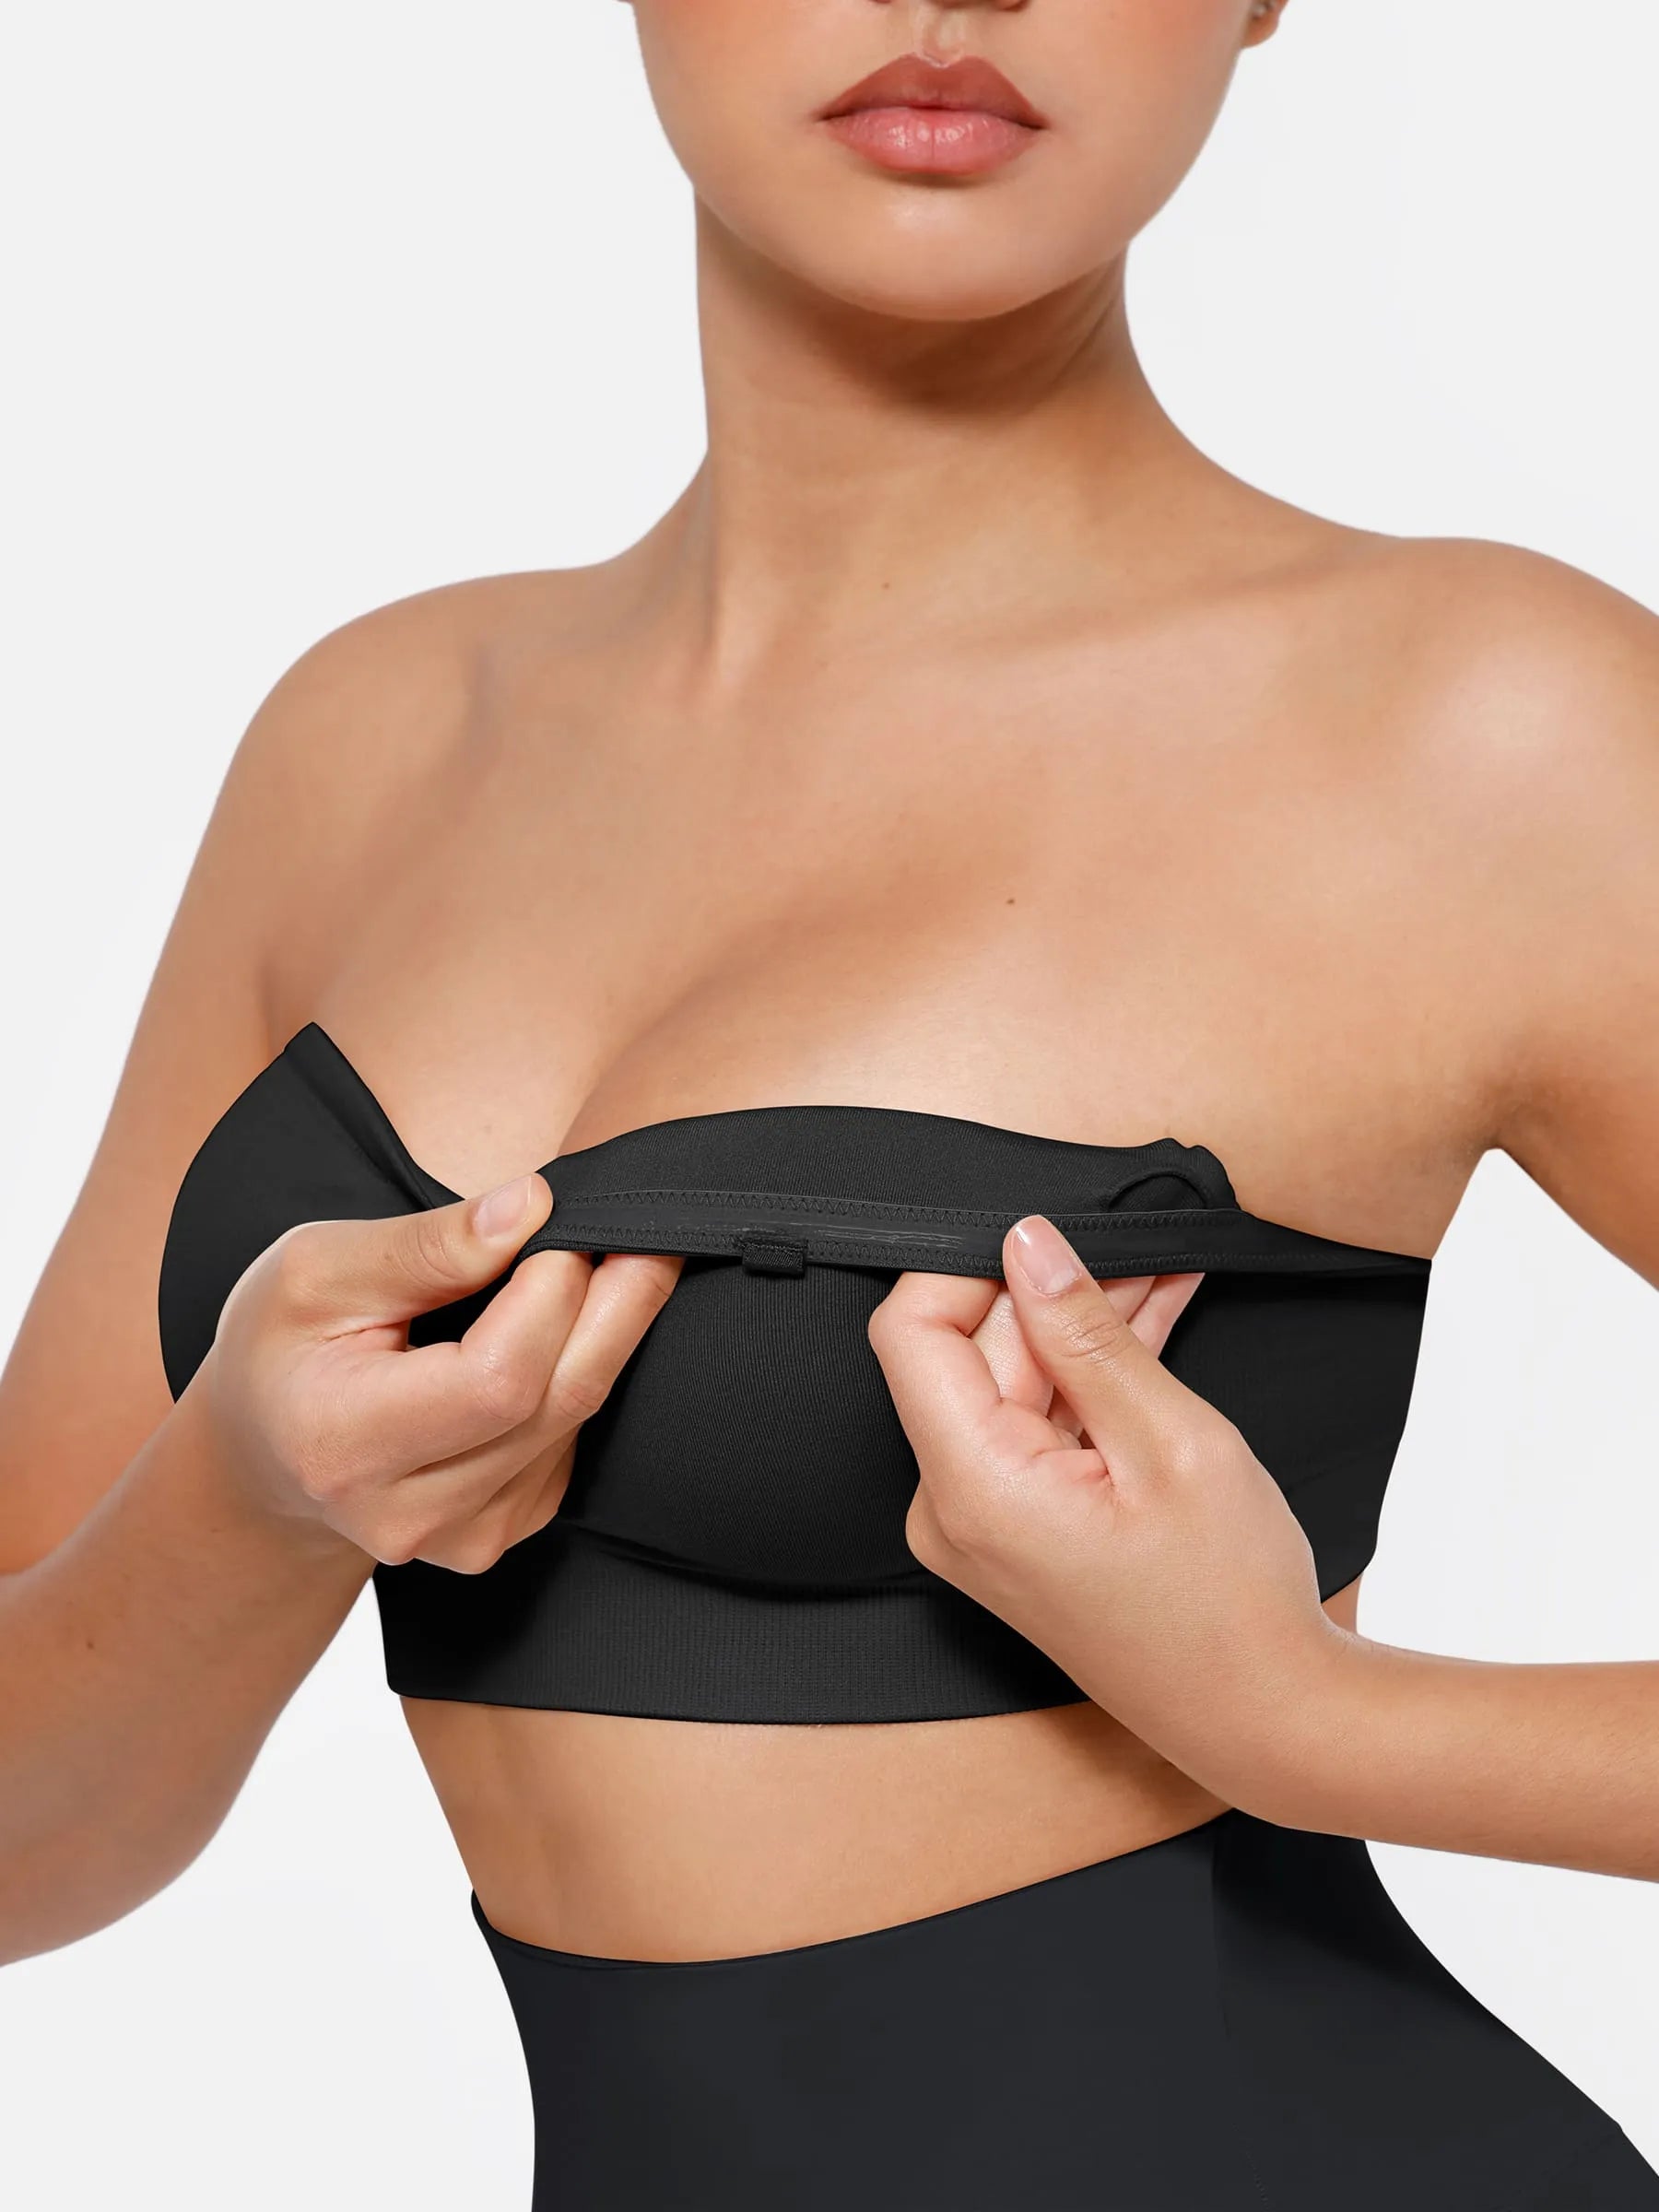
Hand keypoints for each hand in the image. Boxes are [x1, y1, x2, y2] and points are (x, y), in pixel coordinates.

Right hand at [196, 1174, 680, 1571]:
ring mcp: (462, 1536)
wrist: (267, 1448)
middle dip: (616, 1301)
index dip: (551, 1293)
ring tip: (595, 1261)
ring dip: (607, 1331)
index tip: (563, 1215)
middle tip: (638, 1223)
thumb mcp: (318, 1269)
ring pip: (577, 1417)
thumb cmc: (284, 1347)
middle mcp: (410, 1513)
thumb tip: (529, 1207)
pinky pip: (572, 1441)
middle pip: (558, 1401)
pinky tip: (558, 1331)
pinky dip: (579, 1372)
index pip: (496, 1379)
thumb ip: (427, 1245)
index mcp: (346, 1445)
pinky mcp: (501, 1531)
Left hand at [867, 1214, 1348, 1809]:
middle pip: (971, 1354)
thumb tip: (1029, 1243)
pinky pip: (1040, 1425)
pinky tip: (1153, 1318)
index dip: (970, 1265)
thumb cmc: (1229, 1601)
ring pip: (1015, 1382)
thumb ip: (1087, 1334)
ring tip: (1162, 1269)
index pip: (911, 1330)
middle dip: (1051, 1290)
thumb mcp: (1171, 1441)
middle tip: (1136, 1241)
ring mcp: (983, 1522)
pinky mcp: (1018, 1526)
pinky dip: (1092, 1378)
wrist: (1265, 1715)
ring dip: (1084, 1326)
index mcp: (971, 1488)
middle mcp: (953, 1508)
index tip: (1051, 1236)